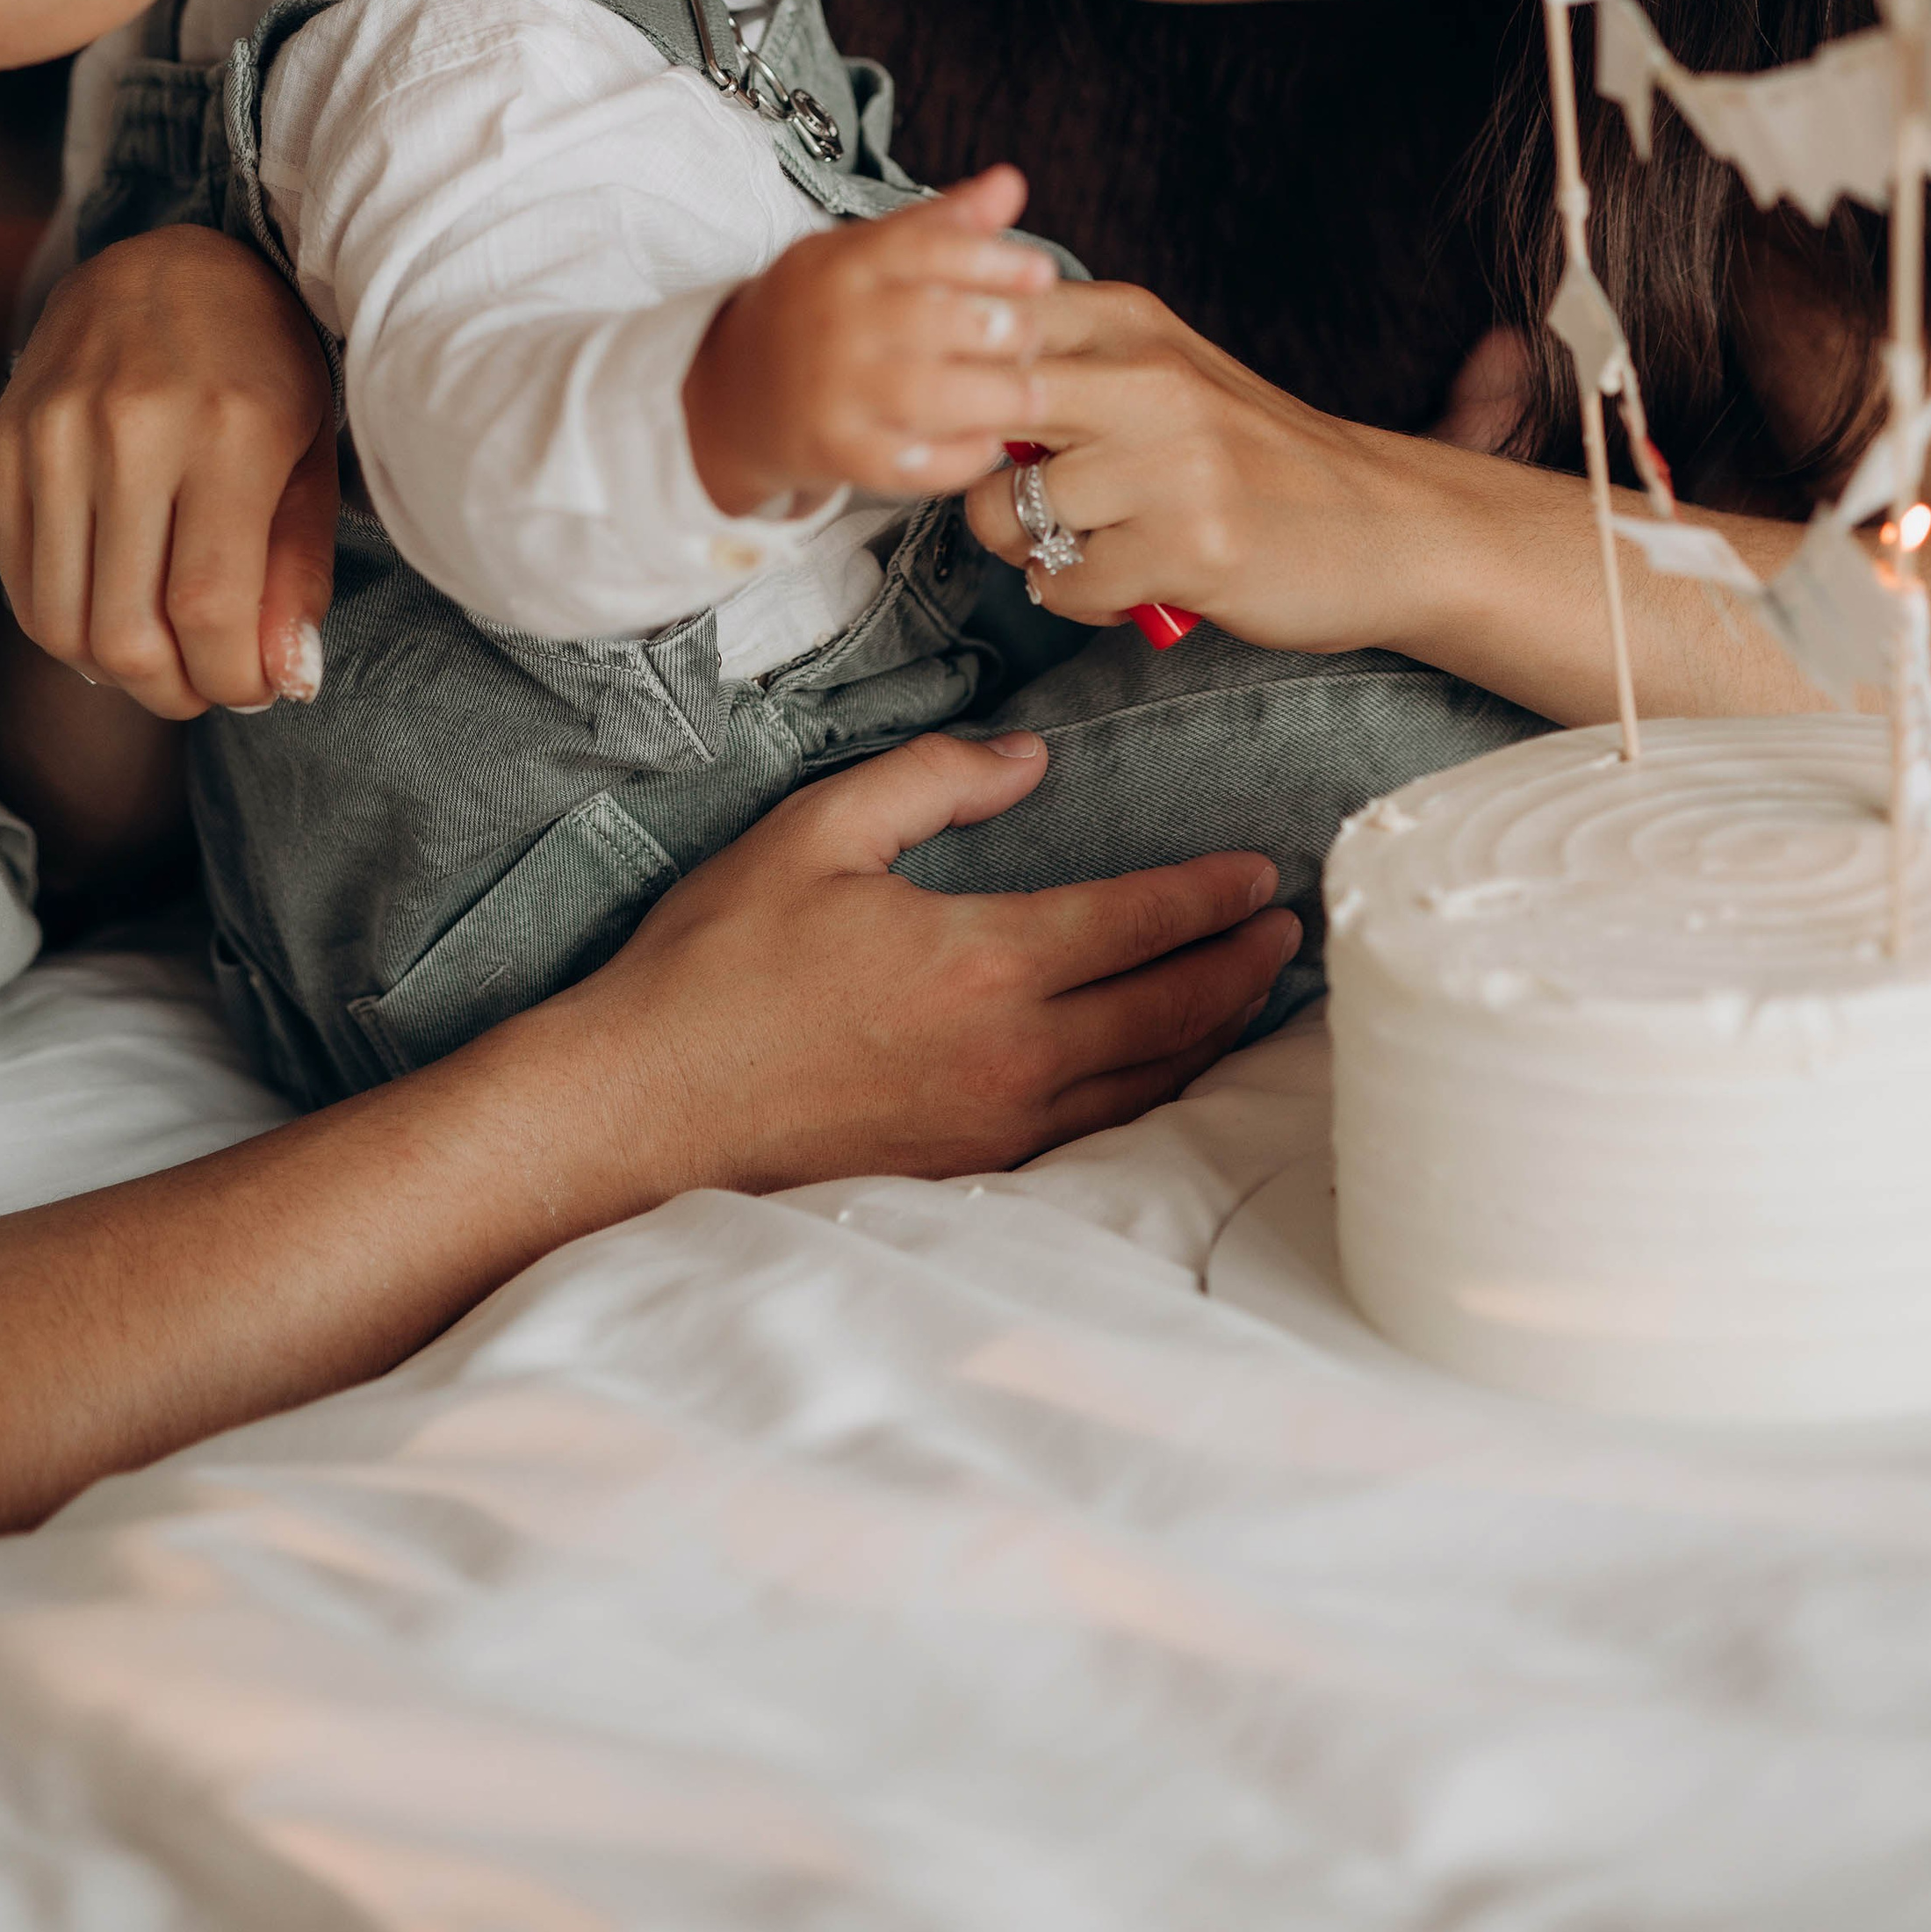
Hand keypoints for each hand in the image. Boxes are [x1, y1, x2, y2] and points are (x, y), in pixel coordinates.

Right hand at [0, 228, 337, 719]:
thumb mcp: (311, 455)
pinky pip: (21, 582)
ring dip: (117, 673)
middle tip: (205, 686)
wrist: (166, 265)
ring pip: (63, 622)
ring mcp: (53, 435)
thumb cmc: (261, 366)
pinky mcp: (0, 445)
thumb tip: (285, 681)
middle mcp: (131, 430)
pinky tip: (111, 615)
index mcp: (230, 430)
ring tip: (163, 658)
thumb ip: (300, 571)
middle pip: (127, 630)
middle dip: (174, 692)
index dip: (231, 678)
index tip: (253, 689)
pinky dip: (65, 628)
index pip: (209, 606)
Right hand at [554, 728, 1300, 1183]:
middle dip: (1241, 968)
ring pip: (1147, 1082)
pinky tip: (1167, 1077)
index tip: (1261, 874)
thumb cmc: (712, 965)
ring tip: (1256, 998)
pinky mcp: (967, 1172)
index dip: (1211, 897)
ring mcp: (994, 1126)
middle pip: (1170, 1009)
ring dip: (1214, 1035)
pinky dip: (1154, 1097)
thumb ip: (930, 779)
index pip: (1139, 923)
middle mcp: (1011, 1053)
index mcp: (981, 958)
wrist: (639, 1110)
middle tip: (1290, 935)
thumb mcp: (813, 832)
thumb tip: (1028, 759)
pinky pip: (1096, 1134)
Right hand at [683, 165, 1057, 514]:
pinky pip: (910, 463)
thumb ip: (938, 223)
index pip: (923, 250)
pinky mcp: (837, 454)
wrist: (730, 394)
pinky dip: (960, 457)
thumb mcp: (862, 253)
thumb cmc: (813, 314)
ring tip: (1034, 393)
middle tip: (1033, 336)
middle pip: (932, 322)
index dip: (991, 260)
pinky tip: (990, 443)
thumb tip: (1010, 182)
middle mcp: (834, 326)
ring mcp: (832, 394)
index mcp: (843, 265)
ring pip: (928, 396)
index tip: (1041, 273)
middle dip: (1002, 329)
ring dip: (996, 397)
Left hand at [964, 280, 1441, 658]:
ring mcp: (1170, 463)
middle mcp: (1148, 378)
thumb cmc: (1258, 459)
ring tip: (1087, 548)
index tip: (961, 423)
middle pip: (976, 414)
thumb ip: (1067, 366)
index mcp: (1131, 323)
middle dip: (968, 469)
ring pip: (1010, 511)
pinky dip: (1078, 599)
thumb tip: (942, 383)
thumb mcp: (1167, 374)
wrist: (1387, 526)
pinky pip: (1063, 585)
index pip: (984, 324)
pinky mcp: (1188, 546)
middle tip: (1014, 497)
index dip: (946, 382)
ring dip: (1029, 549)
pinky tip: (1126, 584)